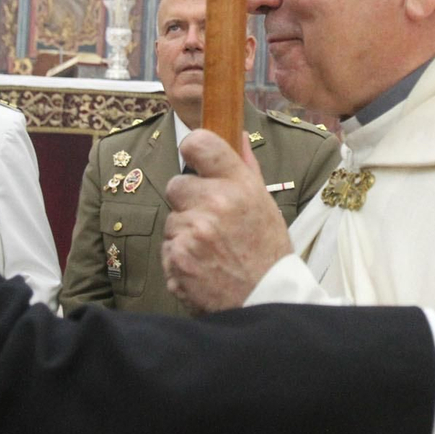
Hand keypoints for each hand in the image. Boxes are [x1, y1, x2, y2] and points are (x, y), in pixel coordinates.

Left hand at [161, 128, 292, 312]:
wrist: (265, 299)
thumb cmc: (267, 251)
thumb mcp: (265, 204)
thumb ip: (245, 167)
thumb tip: (235, 134)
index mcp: (239, 185)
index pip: (200, 143)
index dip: (192, 148)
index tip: (194, 157)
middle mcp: (215, 203)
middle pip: (176, 183)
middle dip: (188, 200)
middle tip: (209, 219)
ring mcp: (193, 231)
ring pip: (171, 219)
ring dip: (184, 232)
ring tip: (211, 249)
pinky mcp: (177, 257)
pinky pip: (167, 247)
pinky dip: (180, 257)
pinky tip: (203, 265)